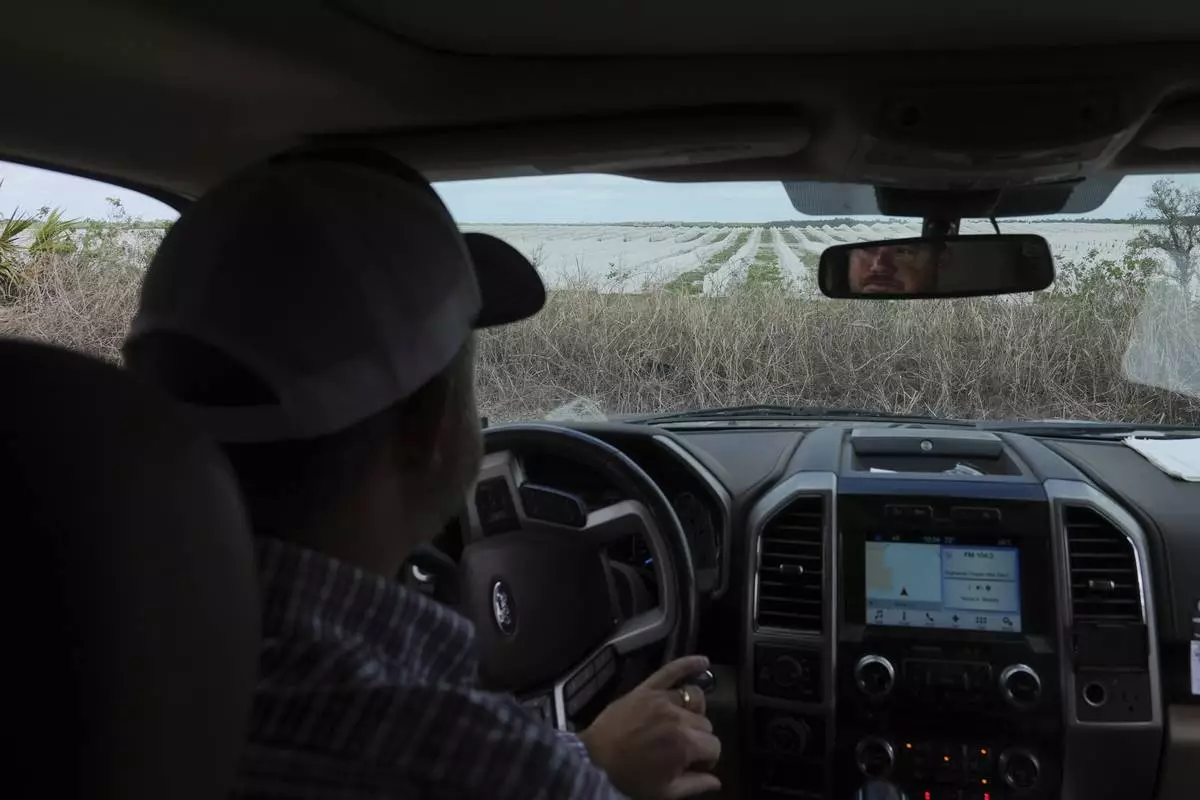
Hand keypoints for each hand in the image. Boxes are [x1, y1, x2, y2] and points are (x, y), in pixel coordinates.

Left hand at [579, 655, 719, 798]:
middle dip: (699, 739)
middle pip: (705, 724)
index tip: (694, 766)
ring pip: (694, 699)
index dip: (707, 759)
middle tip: (681, 751)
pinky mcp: (646, 688)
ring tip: (682, 724)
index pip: (714, 746)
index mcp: (685, 744)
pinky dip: (688, 663)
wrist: (593, 761)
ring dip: (694, 713)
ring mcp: (662, 699)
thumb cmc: (630, 779)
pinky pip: (671, 670)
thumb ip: (696, 786)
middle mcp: (678, 717)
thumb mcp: (664, 792)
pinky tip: (703, 661)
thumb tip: (717, 781)